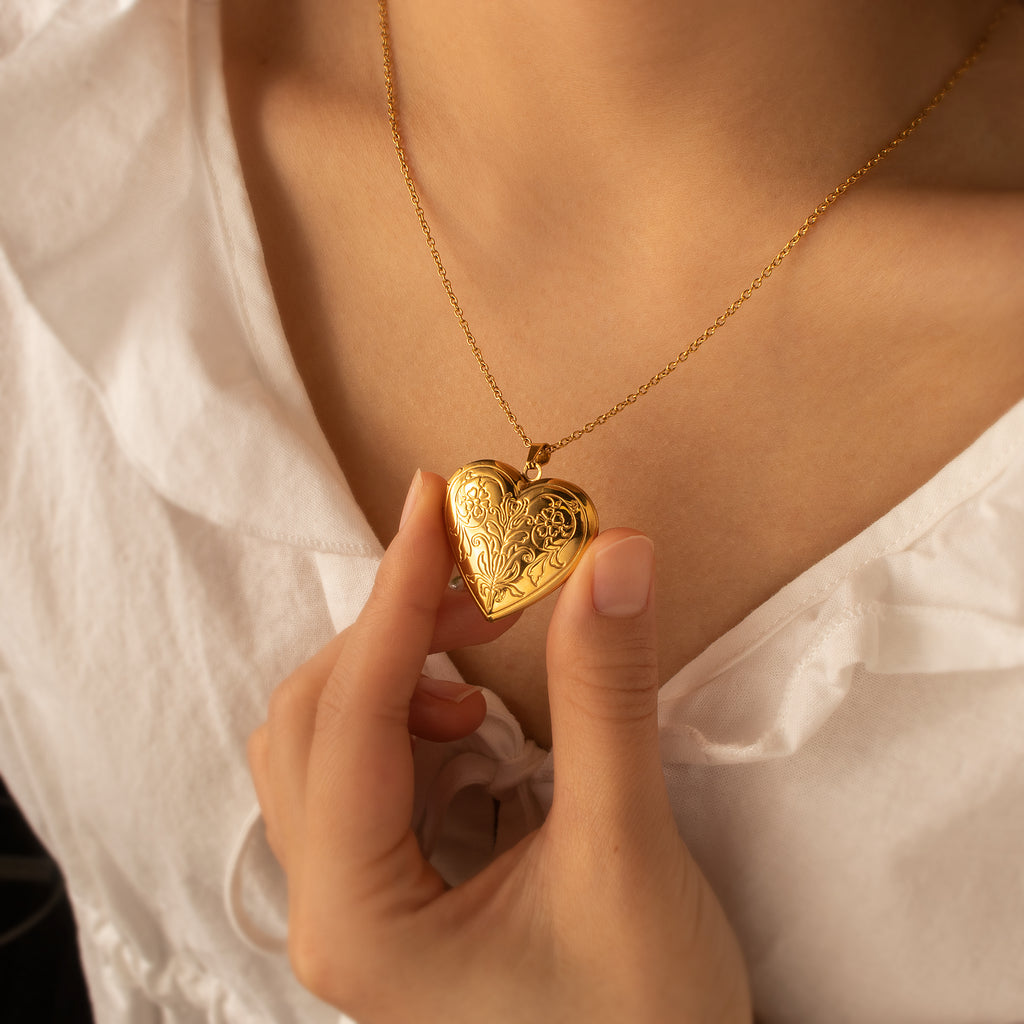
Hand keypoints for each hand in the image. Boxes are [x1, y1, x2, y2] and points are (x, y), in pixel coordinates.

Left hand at [249, 471, 750, 1022]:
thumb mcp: (625, 852)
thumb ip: (605, 698)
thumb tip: (612, 553)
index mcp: (358, 916)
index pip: (352, 713)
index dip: (396, 594)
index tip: (434, 501)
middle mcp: (328, 908)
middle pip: (317, 718)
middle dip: (399, 631)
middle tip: (492, 584)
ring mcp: (353, 903)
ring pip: (326, 740)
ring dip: (396, 671)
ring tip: (483, 663)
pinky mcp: (389, 892)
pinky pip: (362, 771)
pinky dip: (409, 716)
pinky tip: (475, 724)